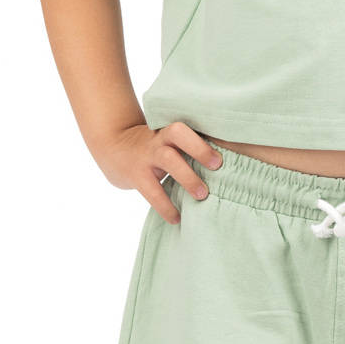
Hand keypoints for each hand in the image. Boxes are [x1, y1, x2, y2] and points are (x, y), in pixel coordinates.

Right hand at [94, 120, 222, 224]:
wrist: (114, 148)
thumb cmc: (154, 147)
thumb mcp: (168, 140)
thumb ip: (190, 146)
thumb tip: (230, 163)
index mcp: (170, 129)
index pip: (188, 125)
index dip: (205, 135)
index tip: (222, 154)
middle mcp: (159, 138)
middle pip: (178, 134)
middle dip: (199, 149)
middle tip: (218, 167)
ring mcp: (146, 155)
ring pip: (168, 159)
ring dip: (187, 177)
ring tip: (202, 195)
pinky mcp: (136, 174)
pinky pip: (152, 191)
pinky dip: (165, 206)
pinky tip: (176, 218)